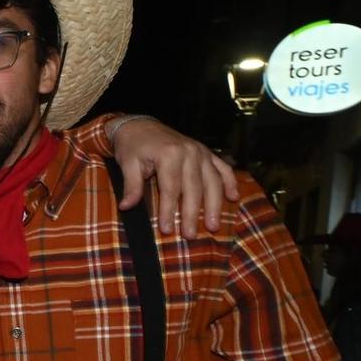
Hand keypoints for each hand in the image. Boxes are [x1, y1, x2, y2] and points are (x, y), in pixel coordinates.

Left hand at [109, 116, 239, 237]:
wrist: (139, 125)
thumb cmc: (132, 146)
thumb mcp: (127, 164)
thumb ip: (131, 186)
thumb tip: (126, 208)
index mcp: (169, 154)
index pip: (171, 189)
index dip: (168, 210)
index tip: (166, 230)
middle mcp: (190, 152)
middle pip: (193, 189)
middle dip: (192, 214)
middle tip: (190, 235)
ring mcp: (201, 152)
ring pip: (212, 181)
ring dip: (214, 205)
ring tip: (213, 225)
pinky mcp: (206, 152)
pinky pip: (223, 168)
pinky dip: (230, 182)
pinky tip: (233, 198)